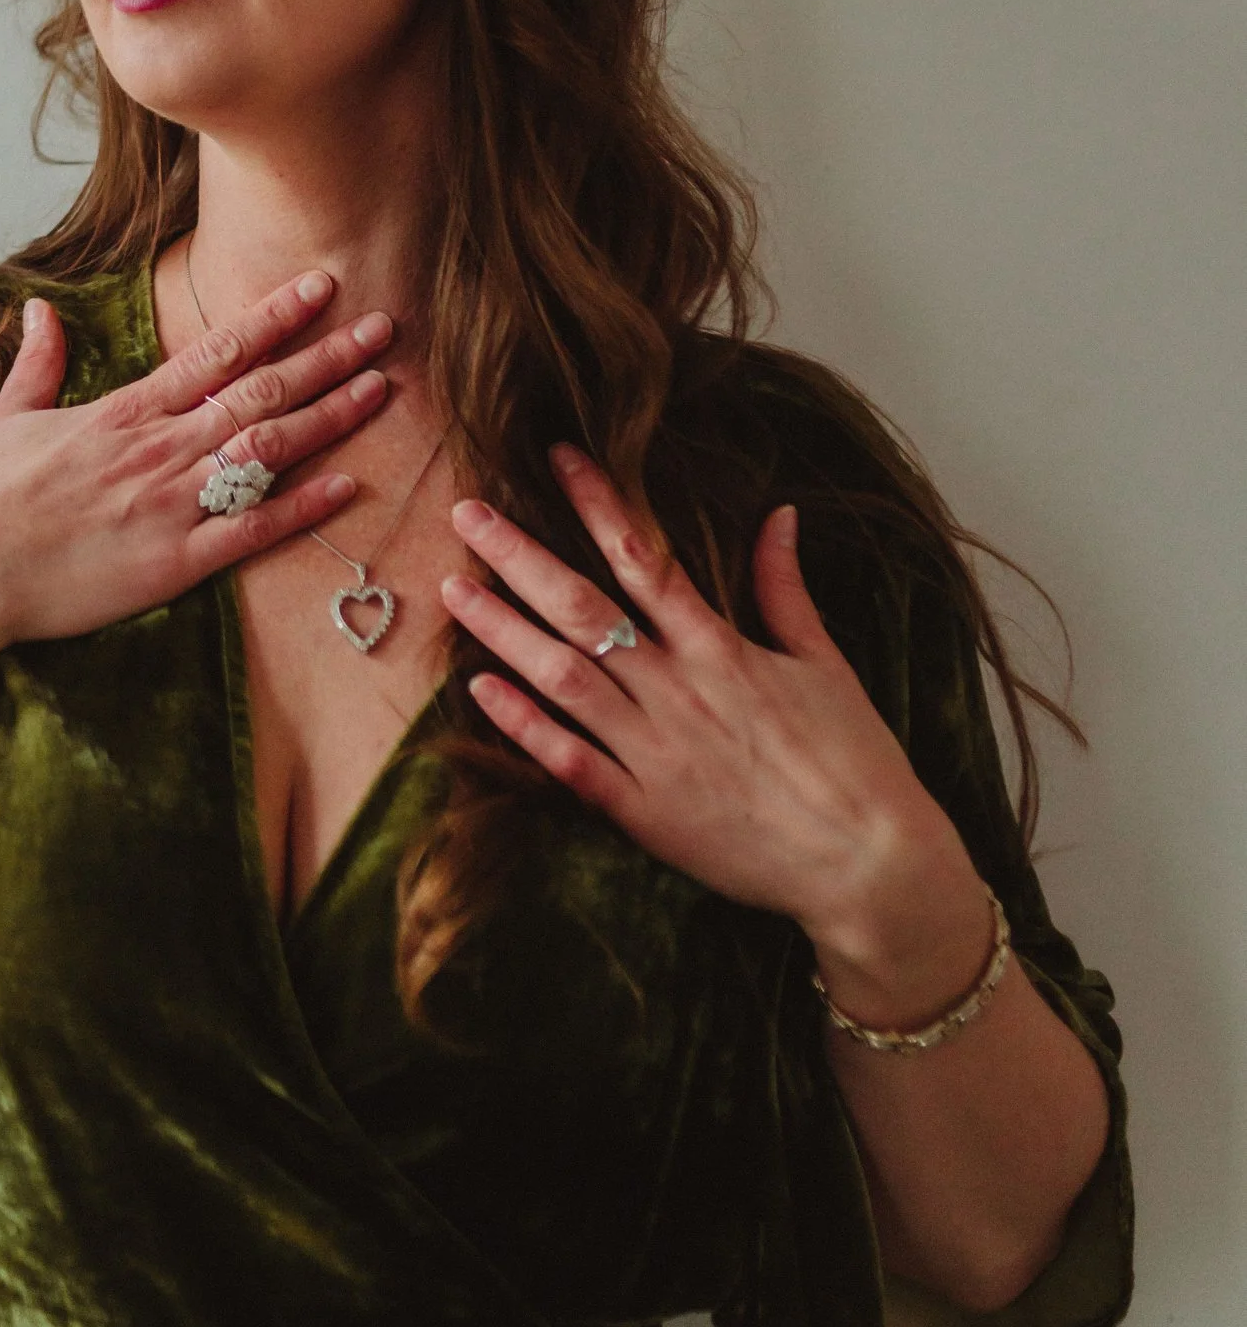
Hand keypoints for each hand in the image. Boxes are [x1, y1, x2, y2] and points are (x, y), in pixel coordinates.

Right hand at [0, 272, 394, 657]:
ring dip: (328, 418)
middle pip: (260, 393)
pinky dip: (302, 508)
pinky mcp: (173, 562)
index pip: (216, 351)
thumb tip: (40, 310)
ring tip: (381, 390)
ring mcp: (170, 504)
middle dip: (326, 358)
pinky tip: (347, 486)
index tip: (321, 286)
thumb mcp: (8, 418)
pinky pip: (252, 531)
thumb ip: (39, 362)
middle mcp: (158, 449)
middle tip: (384, 328)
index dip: (275, 317)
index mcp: (125, 411)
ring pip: (267, 452)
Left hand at [439, 445, 994, 1006]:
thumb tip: (779, 514)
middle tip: (467, 515)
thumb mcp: (826, 665)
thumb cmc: (856, 763)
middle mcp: (680, 694)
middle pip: (583, 610)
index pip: (646, 559)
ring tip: (454, 590)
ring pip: (562, 679)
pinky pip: (570, 763)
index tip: (558, 456)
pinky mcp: (644, 815)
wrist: (871, 870)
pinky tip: (479, 692)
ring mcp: (656, 755)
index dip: (598, 503)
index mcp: (724, 651)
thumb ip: (786, 589)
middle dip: (520, 557)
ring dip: (504, 632)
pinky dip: (524, 726)